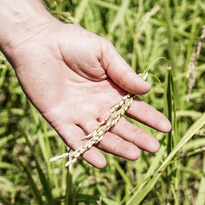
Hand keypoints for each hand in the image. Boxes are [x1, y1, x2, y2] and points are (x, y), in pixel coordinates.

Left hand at [7, 20, 170, 167]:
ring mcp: (78, 115)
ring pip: (100, 136)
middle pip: (121, 127)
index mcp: (111, 91)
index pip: (135, 109)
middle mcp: (97, 106)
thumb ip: (124, 73)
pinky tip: (100, 162)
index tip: (166, 128)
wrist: (38, 42)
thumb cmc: (72, 42)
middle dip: (138, 137)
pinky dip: (86, 152)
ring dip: (117, 147)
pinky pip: (74, 139)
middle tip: (154, 148)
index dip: (151, 118)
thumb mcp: (104, 53)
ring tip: (134, 155)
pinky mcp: (59, 119)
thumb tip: (147, 89)